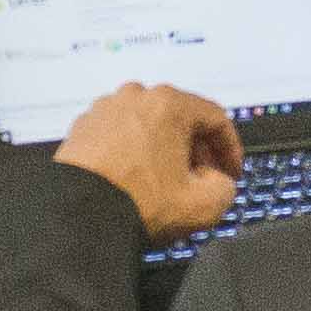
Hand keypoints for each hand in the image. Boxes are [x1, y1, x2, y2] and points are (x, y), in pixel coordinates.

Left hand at [56, 81, 238, 238]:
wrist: (79, 215)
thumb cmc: (143, 203)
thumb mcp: (204, 204)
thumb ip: (226, 186)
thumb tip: (215, 178)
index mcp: (169, 103)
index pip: (215, 118)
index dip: (230, 149)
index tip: (231, 173)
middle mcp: (136, 95)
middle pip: (181, 117)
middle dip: (197, 148)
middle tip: (202, 178)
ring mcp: (105, 108)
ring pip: (149, 123)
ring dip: (165, 147)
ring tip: (167, 179)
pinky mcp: (83, 125)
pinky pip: (121, 132)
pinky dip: (134, 149)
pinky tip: (135, 176)